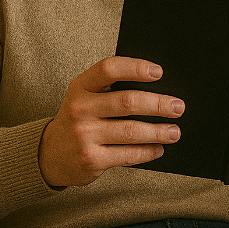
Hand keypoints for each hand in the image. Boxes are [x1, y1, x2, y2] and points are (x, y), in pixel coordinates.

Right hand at [38, 56, 184, 186]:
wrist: (50, 154)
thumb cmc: (80, 119)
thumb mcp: (85, 96)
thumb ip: (110, 88)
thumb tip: (157, 87)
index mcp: (80, 87)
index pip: (109, 69)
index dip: (136, 68)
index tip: (159, 72)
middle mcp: (80, 109)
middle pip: (127, 102)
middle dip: (158, 104)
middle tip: (177, 106)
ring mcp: (84, 136)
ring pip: (131, 131)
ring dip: (158, 131)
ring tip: (174, 131)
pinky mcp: (91, 159)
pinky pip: (127, 154)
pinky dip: (147, 151)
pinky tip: (158, 148)